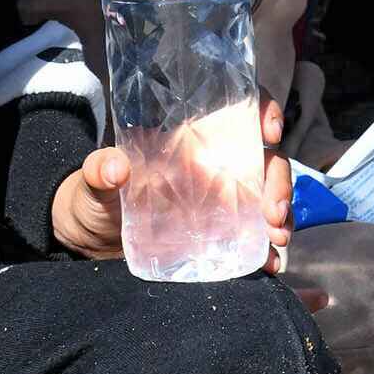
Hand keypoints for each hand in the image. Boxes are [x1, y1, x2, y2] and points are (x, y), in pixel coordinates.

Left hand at [52, 98, 297, 270]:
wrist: (91, 242)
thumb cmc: (96, 196)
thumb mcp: (93, 180)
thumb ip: (99, 170)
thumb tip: (113, 167)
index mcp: (194, 139)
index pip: (241, 110)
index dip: (265, 111)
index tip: (271, 133)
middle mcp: (218, 166)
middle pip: (265, 160)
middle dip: (279, 182)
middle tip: (273, 213)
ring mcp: (223, 202)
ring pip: (268, 198)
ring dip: (282, 217)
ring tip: (276, 240)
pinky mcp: (221, 236)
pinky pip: (254, 238)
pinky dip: (268, 250)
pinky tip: (270, 263)